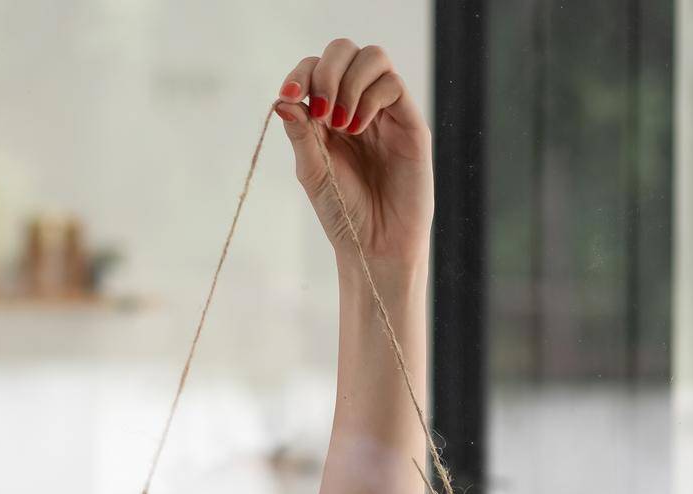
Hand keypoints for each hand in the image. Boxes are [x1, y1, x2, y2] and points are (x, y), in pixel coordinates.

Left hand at [273, 40, 433, 269]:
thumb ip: (300, 134)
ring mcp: (384, 111)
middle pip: (344, 51)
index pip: (315, 68)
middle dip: (326, 70)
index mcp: (328, 114)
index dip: (301, 73)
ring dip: (349, 82)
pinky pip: (393, 84)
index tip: (290, 94)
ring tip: (341, 124)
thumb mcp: (312, 172)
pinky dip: (370, 98)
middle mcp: (357, 105)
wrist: (375, 244)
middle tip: (320, 110)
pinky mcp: (409, 122)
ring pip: (373, 57)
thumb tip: (283, 100)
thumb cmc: (343, 211)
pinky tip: (358, 129)